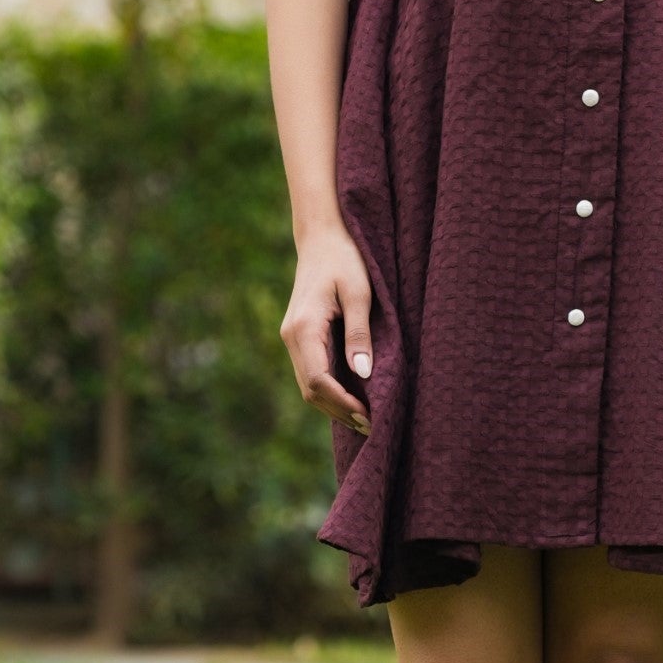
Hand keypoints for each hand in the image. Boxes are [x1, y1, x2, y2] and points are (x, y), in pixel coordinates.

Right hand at [281, 224, 375, 435]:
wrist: (322, 237)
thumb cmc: (345, 259)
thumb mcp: (360, 293)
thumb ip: (359, 334)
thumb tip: (362, 374)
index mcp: (304, 328)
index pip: (317, 380)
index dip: (341, 402)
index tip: (368, 415)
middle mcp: (291, 337)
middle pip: (309, 390)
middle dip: (338, 410)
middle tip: (371, 425)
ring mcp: (292, 338)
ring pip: (308, 385)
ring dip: (333, 404)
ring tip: (364, 418)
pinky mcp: (299, 336)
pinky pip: (311, 371)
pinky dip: (329, 389)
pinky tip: (352, 397)